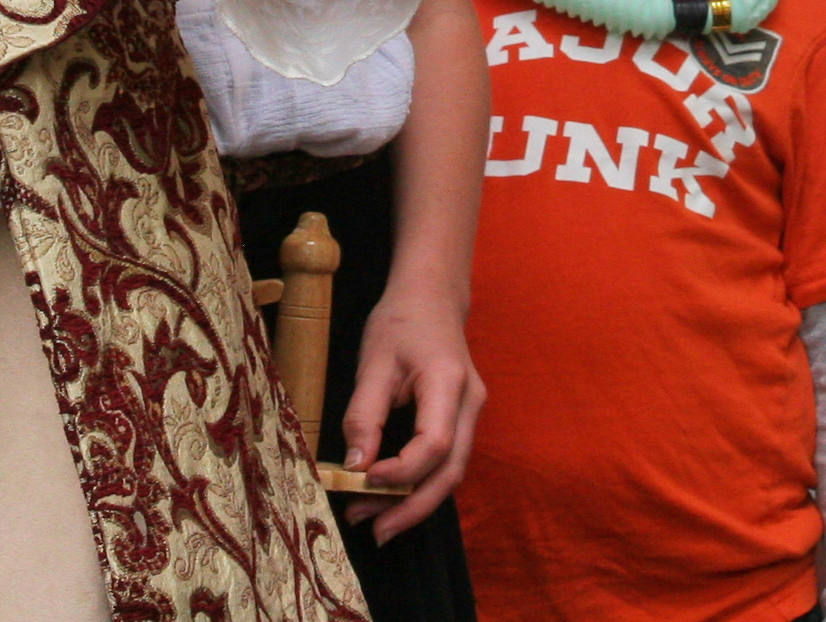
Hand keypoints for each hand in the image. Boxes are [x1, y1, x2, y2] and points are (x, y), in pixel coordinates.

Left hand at [338, 291, 483, 542]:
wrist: (432, 295)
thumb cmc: (400, 321)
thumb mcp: (373, 363)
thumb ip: (364, 416)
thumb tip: (355, 467)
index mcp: (448, 383)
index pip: (433, 444)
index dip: (401, 473)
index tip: (363, 481)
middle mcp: (470, 403)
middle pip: (451, 471)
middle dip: (413, 507)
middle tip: (375, 530)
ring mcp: (471, 412)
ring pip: (452, 471)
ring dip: (416, 500)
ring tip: (375, 520)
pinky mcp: (462, 418)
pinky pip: (447, 460)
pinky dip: (421, 484)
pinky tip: (391, 496)